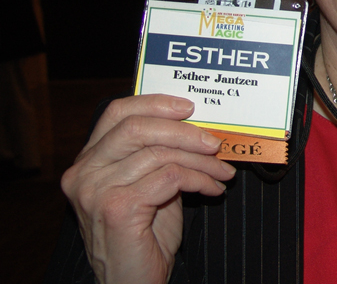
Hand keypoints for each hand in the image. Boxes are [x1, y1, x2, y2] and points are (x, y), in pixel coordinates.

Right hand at [61, 94, 235, 283]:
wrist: (133, 283)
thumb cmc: (144, 236)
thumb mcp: (150, 185)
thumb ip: (159, 154)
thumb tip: (198, 126)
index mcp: (88, 161)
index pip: (117, 113)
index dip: (155, 103)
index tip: (190, 107)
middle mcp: (84, 173)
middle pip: (137, 127)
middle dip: (184, 131)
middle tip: (215, 142)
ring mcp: (96, 190)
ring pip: (160, 153)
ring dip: (201, 161)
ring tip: (221, 171)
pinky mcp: (117, 208)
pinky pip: (171, 177)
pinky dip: (200, 179)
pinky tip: (213, 189)